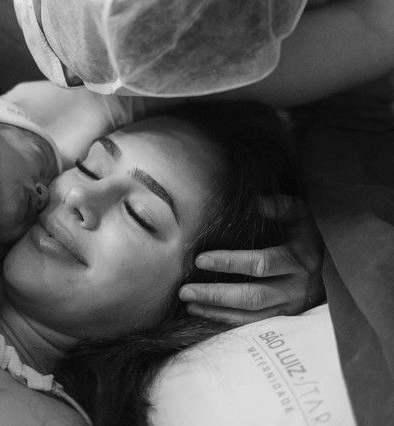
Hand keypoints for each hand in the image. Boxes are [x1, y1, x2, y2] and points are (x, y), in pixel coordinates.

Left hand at [179, 196, 323, 324]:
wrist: (342, 264)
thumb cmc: (314, 233)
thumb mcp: (304, 213)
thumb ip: (282, 206)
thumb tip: (257, 202)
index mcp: (299, 260)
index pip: (259, 264)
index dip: (229, 262)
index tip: (200, 260)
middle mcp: (296, 289)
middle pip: (252, 297)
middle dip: (216, 295)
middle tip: (185, 290)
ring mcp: (292, 308)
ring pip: (252, 317)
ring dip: (218, 312)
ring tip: (190, 304)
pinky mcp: (288, 319)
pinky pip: (256, 325)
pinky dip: (230, 323)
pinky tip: (207, 315)